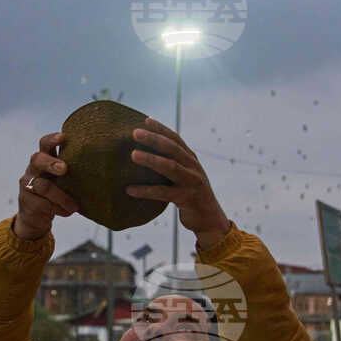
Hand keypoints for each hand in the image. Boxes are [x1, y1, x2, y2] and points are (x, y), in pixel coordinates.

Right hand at [14, 133, 78, 240]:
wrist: (36, 218)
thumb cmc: (57, 194)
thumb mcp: (64, 181)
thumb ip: (75, 173)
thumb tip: (106, 169)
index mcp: (45, 159)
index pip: (44, 144)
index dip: (52, 139)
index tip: (63, 137)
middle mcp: (34, 169)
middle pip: (37, 159)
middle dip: (51, 163)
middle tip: (64, 169)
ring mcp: (28, 185)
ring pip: (43, 186)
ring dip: (61, 196)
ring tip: (75, 206)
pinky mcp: (27, 201)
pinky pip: (43, 204)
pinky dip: (58, 208)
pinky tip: (68, 212)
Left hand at [125, 118, 229, 249]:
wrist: (210, 219)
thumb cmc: (191, 196)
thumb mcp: (185, 177)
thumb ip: (173, 165)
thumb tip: (145, 155)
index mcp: (192, 160)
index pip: (176, 139)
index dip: (162, 129)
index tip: (146, 120)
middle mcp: (193, 168)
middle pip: (172, 149)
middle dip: (154, 139)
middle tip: (135, 133)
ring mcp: (192, 183)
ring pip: (170, 167)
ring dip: (151, 160)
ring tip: (133, 155)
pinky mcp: (187, 199)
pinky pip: (163, 193)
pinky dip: (146, 190)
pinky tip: (130, 189)